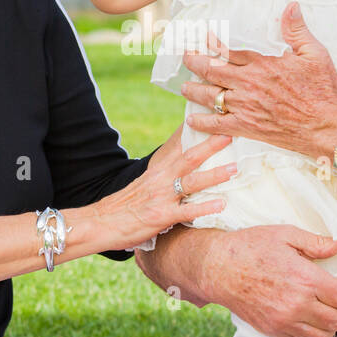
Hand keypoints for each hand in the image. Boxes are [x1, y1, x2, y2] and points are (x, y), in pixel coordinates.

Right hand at [91, 128, 234, 249]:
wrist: (101, 222)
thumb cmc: (127, 204)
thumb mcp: (146, 181)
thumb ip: (166, 172)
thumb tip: (186, 163)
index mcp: (157, 168)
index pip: (177, 143)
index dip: (194, 128)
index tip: (211, 114)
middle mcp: (160, 178)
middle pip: (189, 157)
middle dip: (211, 145)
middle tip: (231, 134)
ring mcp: (162, 197)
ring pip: (191, 182)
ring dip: (214, 175)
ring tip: (234, 169)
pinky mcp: (162, 216)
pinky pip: (186, 211)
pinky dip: (204, 207)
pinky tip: (221, 205)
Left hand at [180, 2, 336, 161]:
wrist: (329, 127)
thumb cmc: (324, 90)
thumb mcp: (315, 53)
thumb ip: (297, 30)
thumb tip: (290, 6)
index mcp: (262, 64)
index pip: (228, 51)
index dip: (211, 44)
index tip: (201, 38)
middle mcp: (248, 84)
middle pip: (212, 71)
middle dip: (194, 63)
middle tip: (186, 58)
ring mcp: (245, 107)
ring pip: (210, 97)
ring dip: (194, 91)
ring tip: (185, 87)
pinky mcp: (247, 128)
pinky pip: (217, 125)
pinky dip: (202, 122)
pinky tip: (192, 120)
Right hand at [199, 224, 336, 336]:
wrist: (217, 268)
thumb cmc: (249, 247)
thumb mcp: (285, 234)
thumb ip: (317, 242)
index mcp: (305, 279)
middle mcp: (297, 304)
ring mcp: (283, 320)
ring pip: (322, 335)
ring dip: (329, 324)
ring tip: (325, 310)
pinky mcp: (272, 329)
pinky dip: (310, 331)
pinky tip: (306, 316)